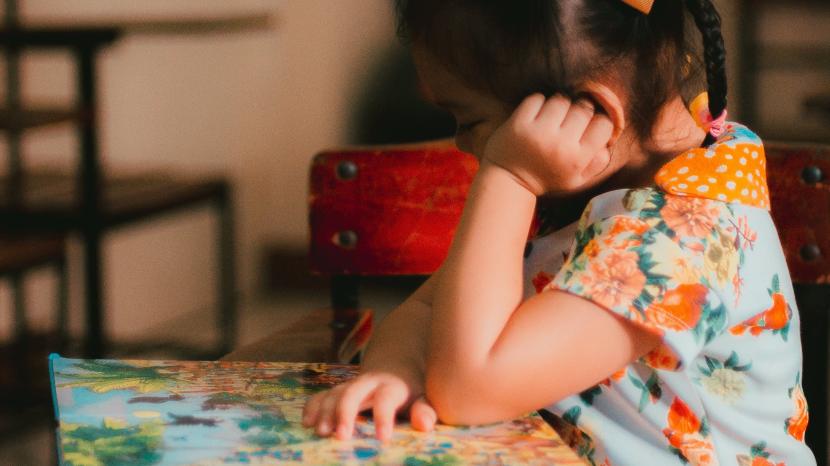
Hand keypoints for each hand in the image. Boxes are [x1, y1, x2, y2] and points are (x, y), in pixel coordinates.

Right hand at [302, 371, 436, 441]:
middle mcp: (368, 383)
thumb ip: (425, 411)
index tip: (383, 438)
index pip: (386, 399)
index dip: (384, 417)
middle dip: (345, 413)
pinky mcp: (339, 390)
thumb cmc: (411, 391)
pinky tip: (306, 422)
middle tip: (341, 436)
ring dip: (325, 412)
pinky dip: (313, 406)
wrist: (396, 367)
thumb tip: (425, 425)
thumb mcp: (424, 398)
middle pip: (354, 392)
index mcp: (392, 386)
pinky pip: (322, 395)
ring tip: (320, 432)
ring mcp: (351, 385)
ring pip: (335, 393)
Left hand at [483, 93, 614, 195]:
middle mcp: (560, 145)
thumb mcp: (576, 179)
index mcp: (577, 159)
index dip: (598, 122)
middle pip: (584, 108)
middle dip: (578, 112)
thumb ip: (597, 162)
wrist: (509, 180)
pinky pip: (537, 98)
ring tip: (551, 119)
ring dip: (558, 105)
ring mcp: (538, 132)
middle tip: (567, 122)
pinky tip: (536, 116)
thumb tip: (610, 139)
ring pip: (561, 100)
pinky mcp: (519, 123)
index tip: (588, 126)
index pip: (604, 125)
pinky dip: (538, 103)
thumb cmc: (547, 177)